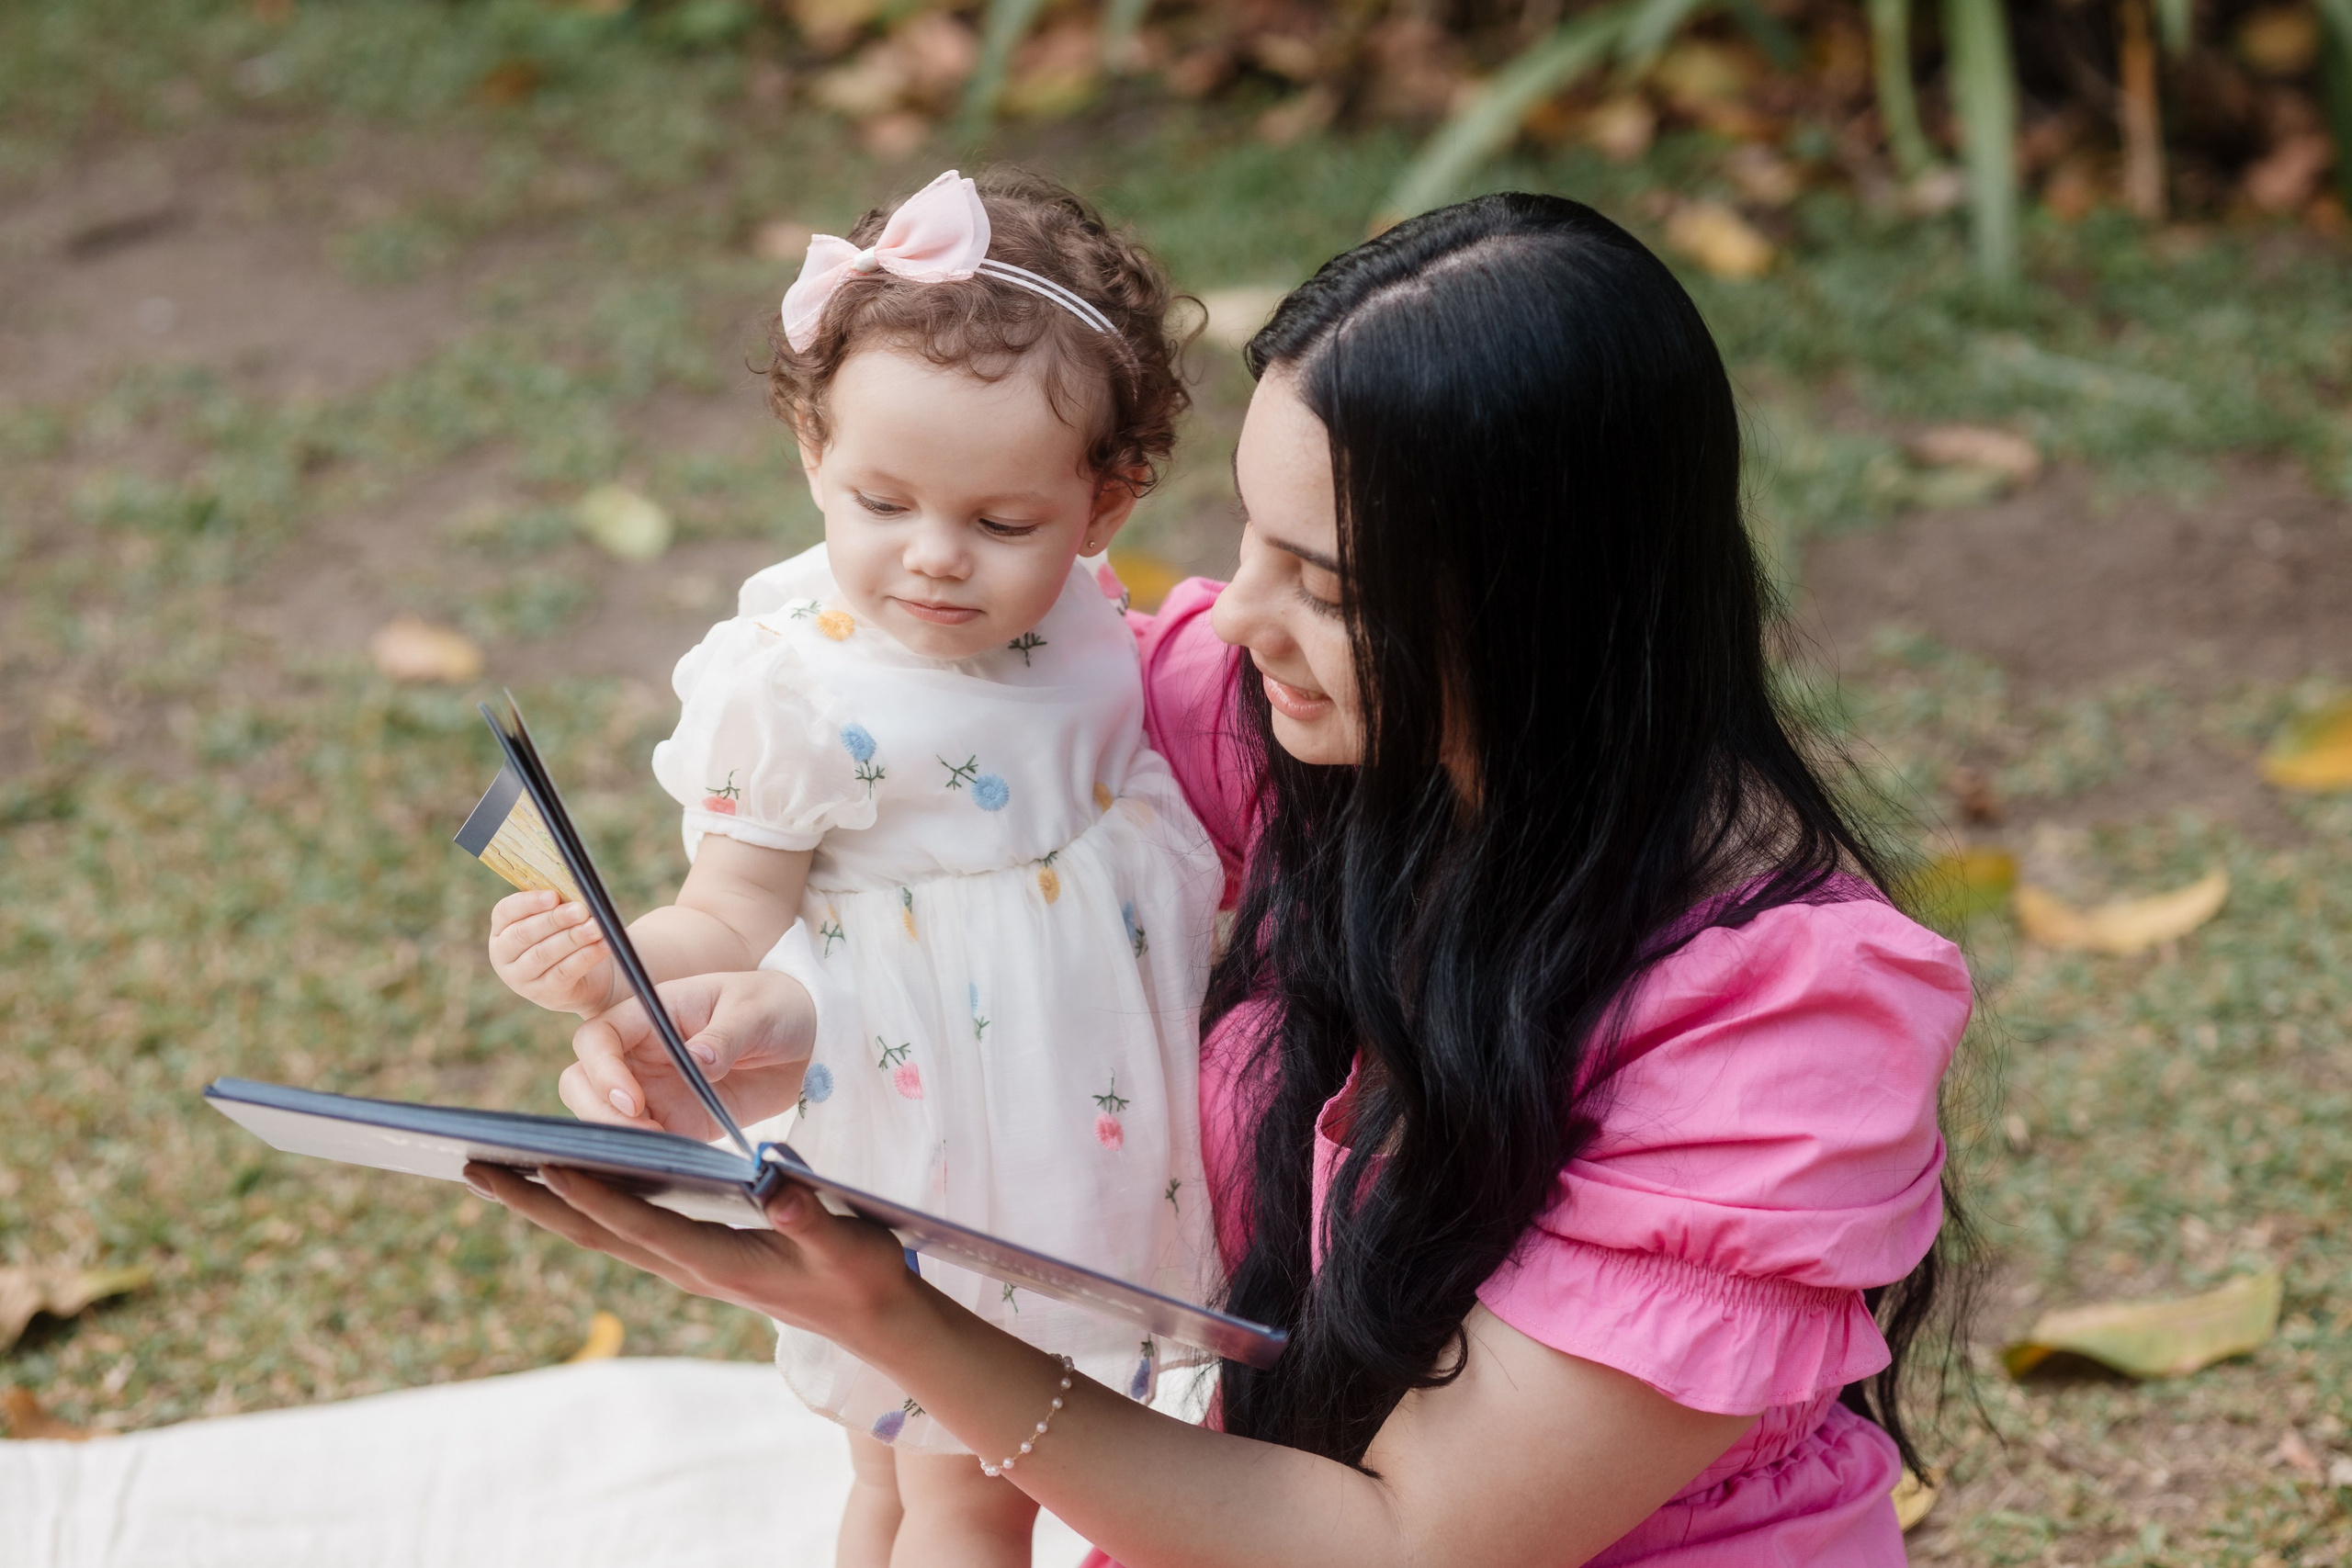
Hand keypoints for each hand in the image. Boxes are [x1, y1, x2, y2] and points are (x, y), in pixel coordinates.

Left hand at [464, 1163, 915, 1351]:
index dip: (592, 1193)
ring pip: (601, 1232)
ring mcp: (686, 1265)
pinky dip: (584, 1204)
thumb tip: (776, 1183)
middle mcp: (687, 1266)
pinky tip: (565, 1182)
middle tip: (472, 1167)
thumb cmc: (862, 1273)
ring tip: (495, 1170)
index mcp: (716, 1260)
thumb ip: (810, 1214)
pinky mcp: (693, 1258)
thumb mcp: (846, 1242)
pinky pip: (622, 1230)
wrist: (873, 1319)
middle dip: (532, 1200)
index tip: (542, 1163)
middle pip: (595, 1232)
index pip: (640, 1223)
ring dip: (545, 1203)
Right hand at [488, 890, 614, 1016]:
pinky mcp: (545, 994)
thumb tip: (577, 894)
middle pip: (524, 934)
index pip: (505, 912)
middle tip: (582, 910)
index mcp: (502, 929)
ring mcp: (521, 979)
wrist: (589, 978)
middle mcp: (503, 955)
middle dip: (555, 920)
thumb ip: (561, 905)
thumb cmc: (569, 936)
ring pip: (544, 954)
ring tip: (596, 927)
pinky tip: (603, 945)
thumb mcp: (560, 919)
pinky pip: (564, 973)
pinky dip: (585, 957)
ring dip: (573, 938)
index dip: (528, 902)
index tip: (554, 896)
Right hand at [561, 969, 816, 1137]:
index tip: (633, 1098)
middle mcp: (643, 1053)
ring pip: (605, 1118)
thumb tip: (697, 1059)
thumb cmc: (779, 1006)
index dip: (601, 1069)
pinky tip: (675, 1161)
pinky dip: (649, 1155)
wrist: (812, 1039)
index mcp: (651, 1013)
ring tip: (662, 1147)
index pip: (597, 1038)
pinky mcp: (679, 1123)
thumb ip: (726, 1034)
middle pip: (583, 1082)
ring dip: (620, 1138)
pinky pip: (647, 1144)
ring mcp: (656, 1091)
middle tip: (644, 1132)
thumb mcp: (757, 1011)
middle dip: (597, 1111)